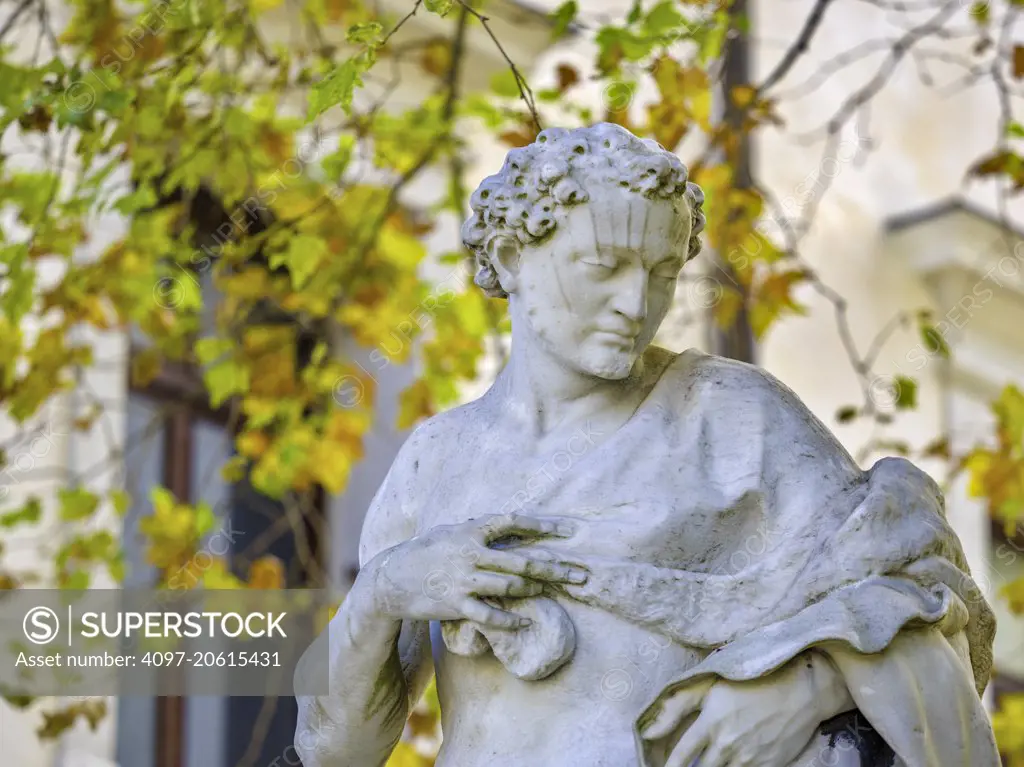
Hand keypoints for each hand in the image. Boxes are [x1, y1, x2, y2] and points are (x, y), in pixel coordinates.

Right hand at [366, 513, 587, 628]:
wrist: (391, 579)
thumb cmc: (426, 551)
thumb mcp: (451, 531)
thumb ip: (479, 529)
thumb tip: (508, 523)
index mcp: (471, 530)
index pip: (513, 521)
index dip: (543, 525)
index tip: (569, 530)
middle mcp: (470, 553)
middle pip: (522, 560)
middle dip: (556, 568)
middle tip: (581, 575)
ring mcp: (464, 579)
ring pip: (510, 585)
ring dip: (535, 590)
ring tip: (553, 592)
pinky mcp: (456, 604)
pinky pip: (489, 614)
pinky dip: (509, 619)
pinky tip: (525, 622)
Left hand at [641, 652, 851, 766]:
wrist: (802, 690)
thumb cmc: (753, 681)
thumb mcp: (712, 684)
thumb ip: (677, 705)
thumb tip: (649, 731)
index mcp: (710, 723)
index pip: (679, 757)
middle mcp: (727, 745)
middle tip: (681, 766)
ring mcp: (748, 759)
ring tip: (712, 759)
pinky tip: (732, 761)